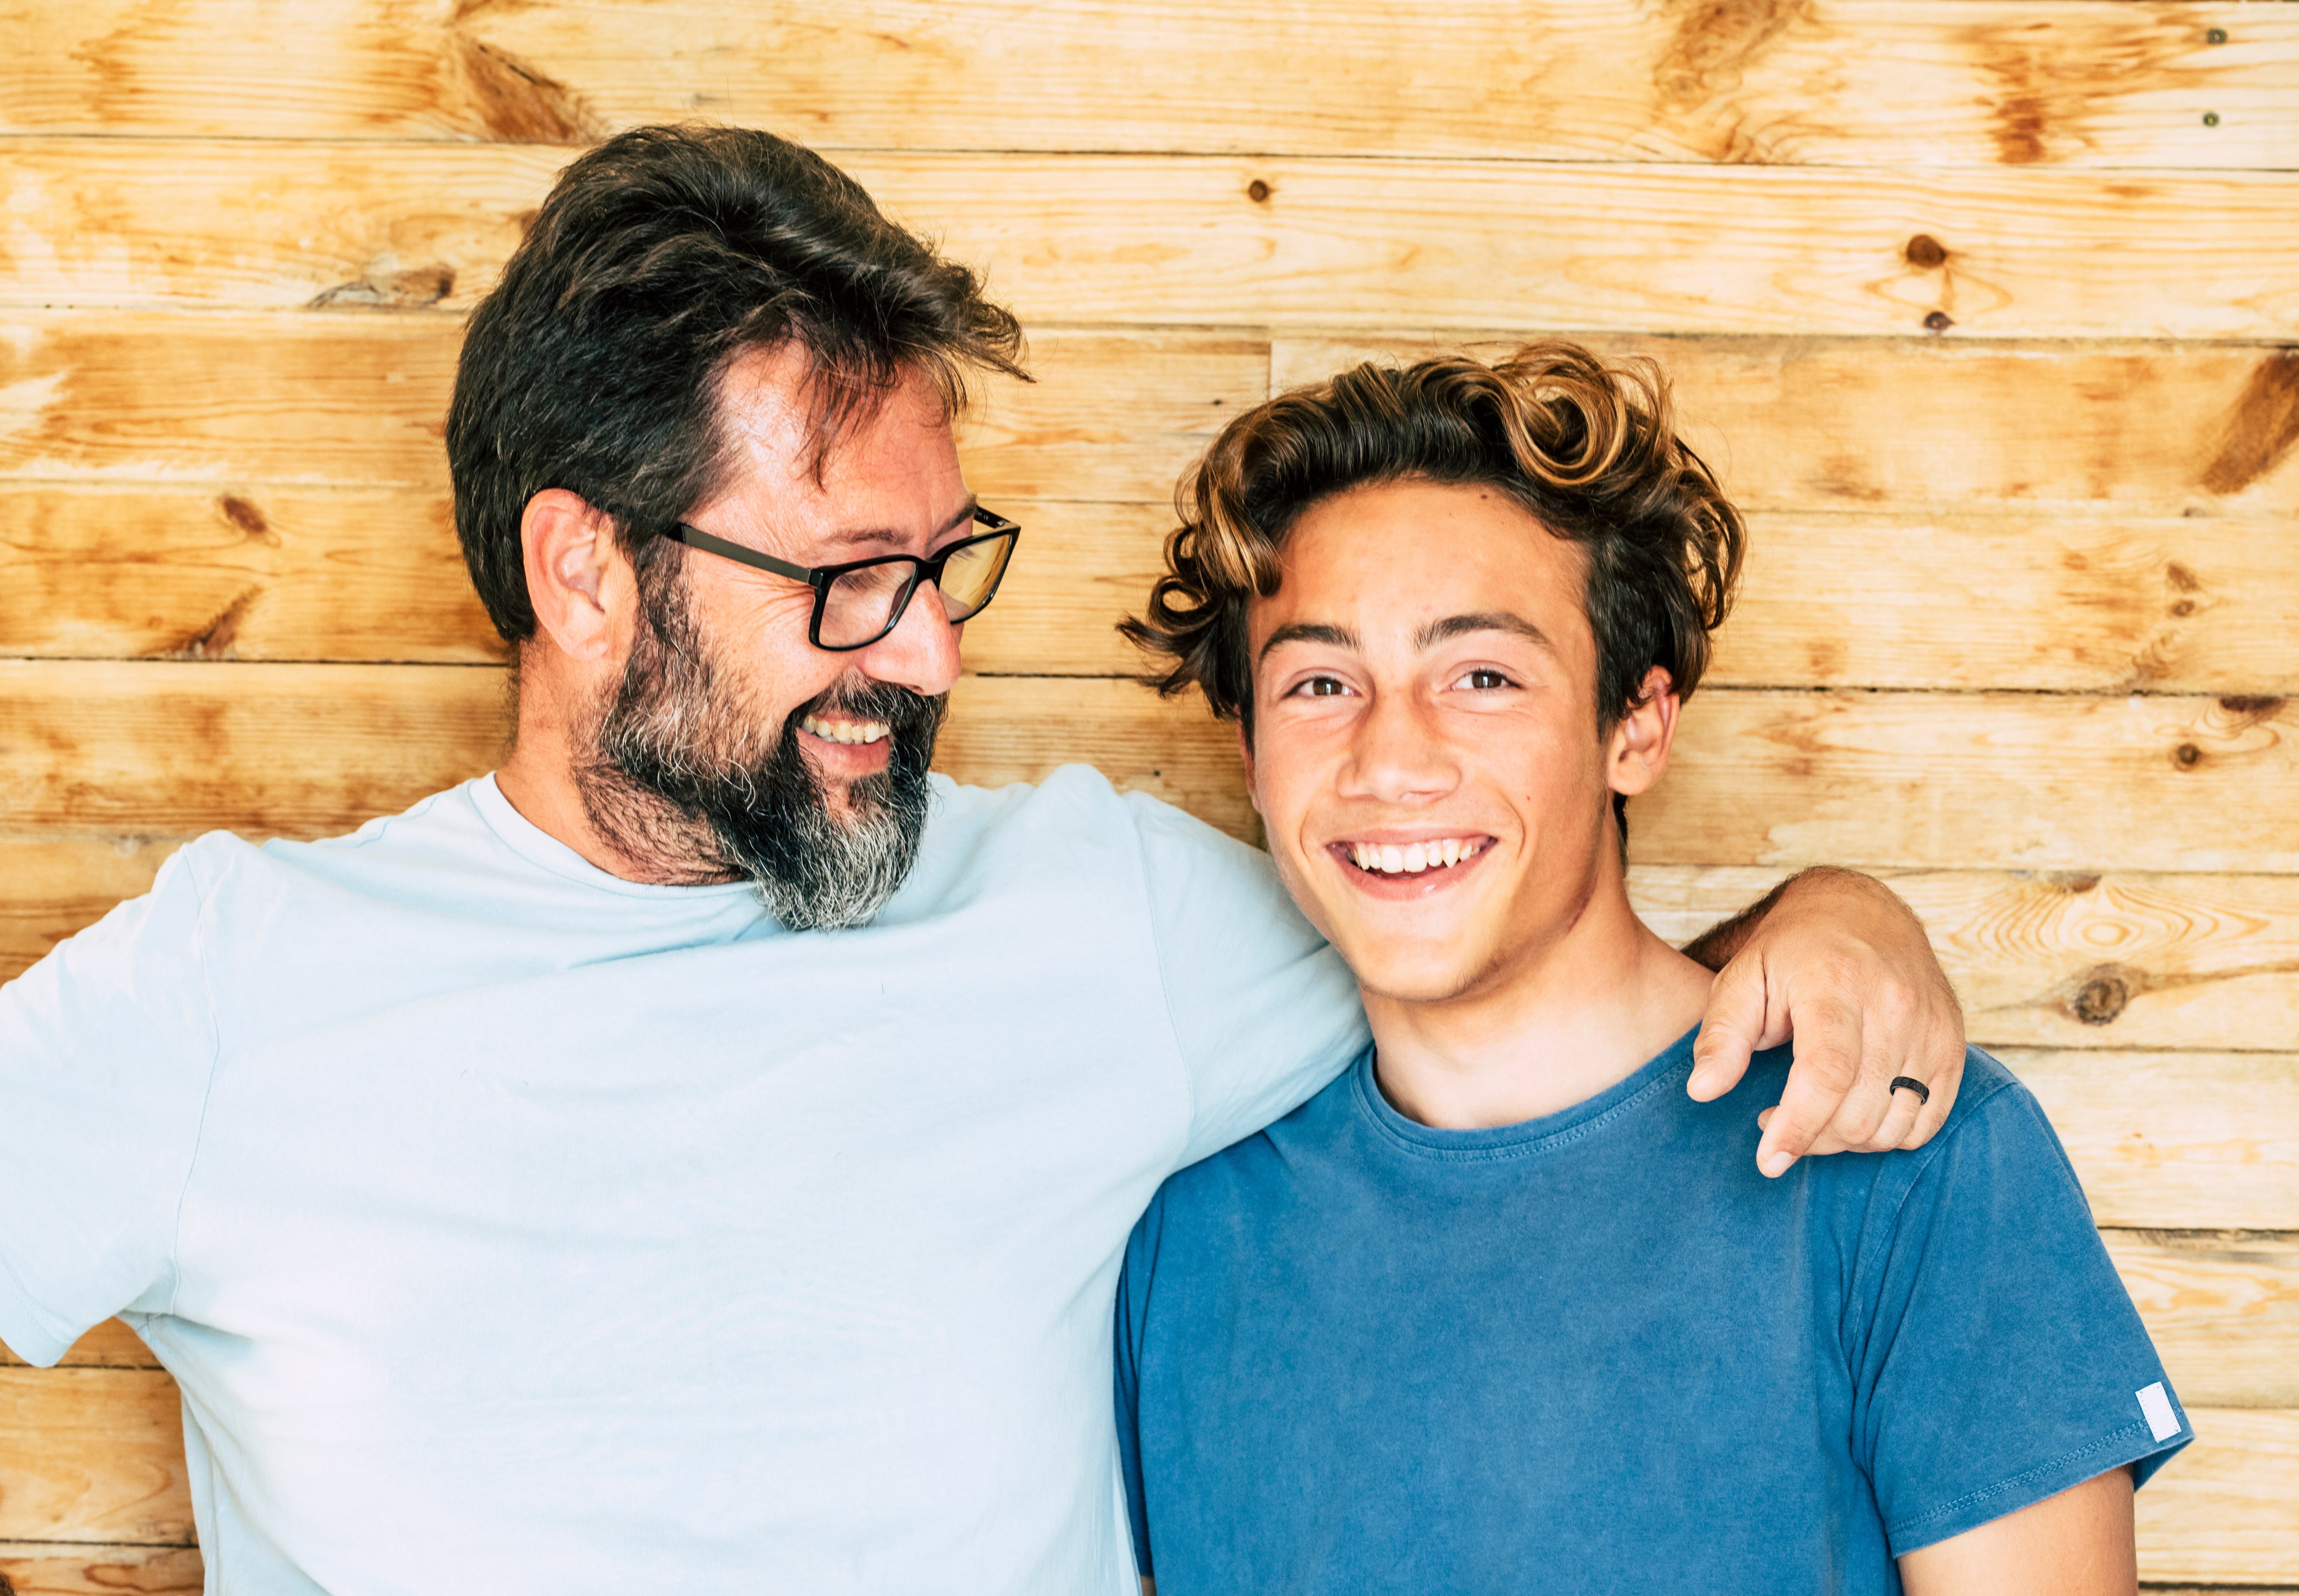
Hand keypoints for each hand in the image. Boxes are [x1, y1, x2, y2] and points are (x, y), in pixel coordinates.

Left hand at [1685, 868, 1964, 1176]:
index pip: (1826, 1075)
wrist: (1861, 911)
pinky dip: (1889, 1133)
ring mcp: (1931, 1025)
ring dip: (1847, 1140)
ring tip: (1811, 1114)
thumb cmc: (1790, 951)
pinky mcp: (1952, 1043)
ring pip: (1895, 1124)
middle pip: (1860, 1110)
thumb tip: (1701, 1090)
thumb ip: (1721, 1036)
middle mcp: (1894, 1004)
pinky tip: (1852, 1111)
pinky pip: (1928, 1120)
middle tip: (1774, 1119)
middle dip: (1812, 1136)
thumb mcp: (1740, 979)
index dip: (1798, 1128)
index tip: (1769, 1161)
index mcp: (1835, 983)